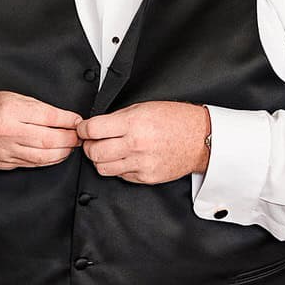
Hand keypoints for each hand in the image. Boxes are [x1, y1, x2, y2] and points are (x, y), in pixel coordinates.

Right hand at [0, 92, 81, 168]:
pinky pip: (34, 164)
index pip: (48, 117)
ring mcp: (6, 150)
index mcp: (10, 111)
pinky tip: (56, 154)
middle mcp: (8, 132)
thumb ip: (39, 108)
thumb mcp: (12, 97)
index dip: (69, 121)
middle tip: (79, 136)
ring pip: (44, 156)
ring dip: (63, 152)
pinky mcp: (5, 163)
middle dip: (70, 139)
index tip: (78, 121)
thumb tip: (65, 117)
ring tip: (70, 145)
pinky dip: (49, 160)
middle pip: (49, 140)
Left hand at [77, 101, 211, 183]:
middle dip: (89, 146)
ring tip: (110, 151)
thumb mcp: (145, 107)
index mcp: (134, 123)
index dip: (83, 129)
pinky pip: (121, 176)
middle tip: (94, 141)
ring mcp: (141, 163)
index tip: (84, 129)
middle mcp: (136, 144)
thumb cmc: (176, 120)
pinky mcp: (147, 177)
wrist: (201, 139)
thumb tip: (96, 126)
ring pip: (103, 168)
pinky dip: (119, 168)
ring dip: (102, 160)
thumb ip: (119, 118)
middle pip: (94, 152)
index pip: (92, 129)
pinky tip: (128, 158)